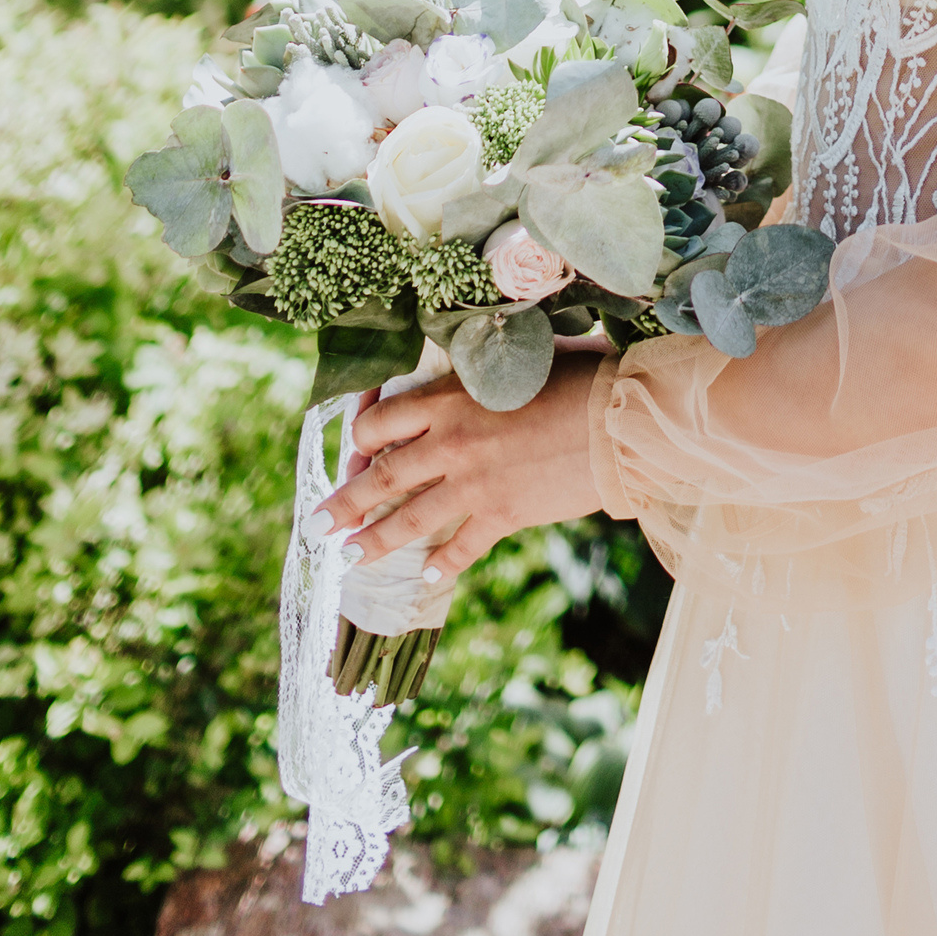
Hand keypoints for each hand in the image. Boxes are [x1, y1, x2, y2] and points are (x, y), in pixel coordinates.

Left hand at [316, 359, 602, 591]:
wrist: (618, 422)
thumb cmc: (578, 376)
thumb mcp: (522, 360)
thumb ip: (484, 371)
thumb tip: (470, 365)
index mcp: (450, 399)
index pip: (381, 421)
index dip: (361, 436)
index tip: (354, 449)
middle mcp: (450, 444)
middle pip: (382, 476)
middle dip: (345, 502)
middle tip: (318, 523)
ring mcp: (473, 485)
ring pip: (408, 518)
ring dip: (374, 540)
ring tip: (350, 557)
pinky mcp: (501, 516)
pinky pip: (459, 546)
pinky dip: (441, 563)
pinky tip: (426, 575)